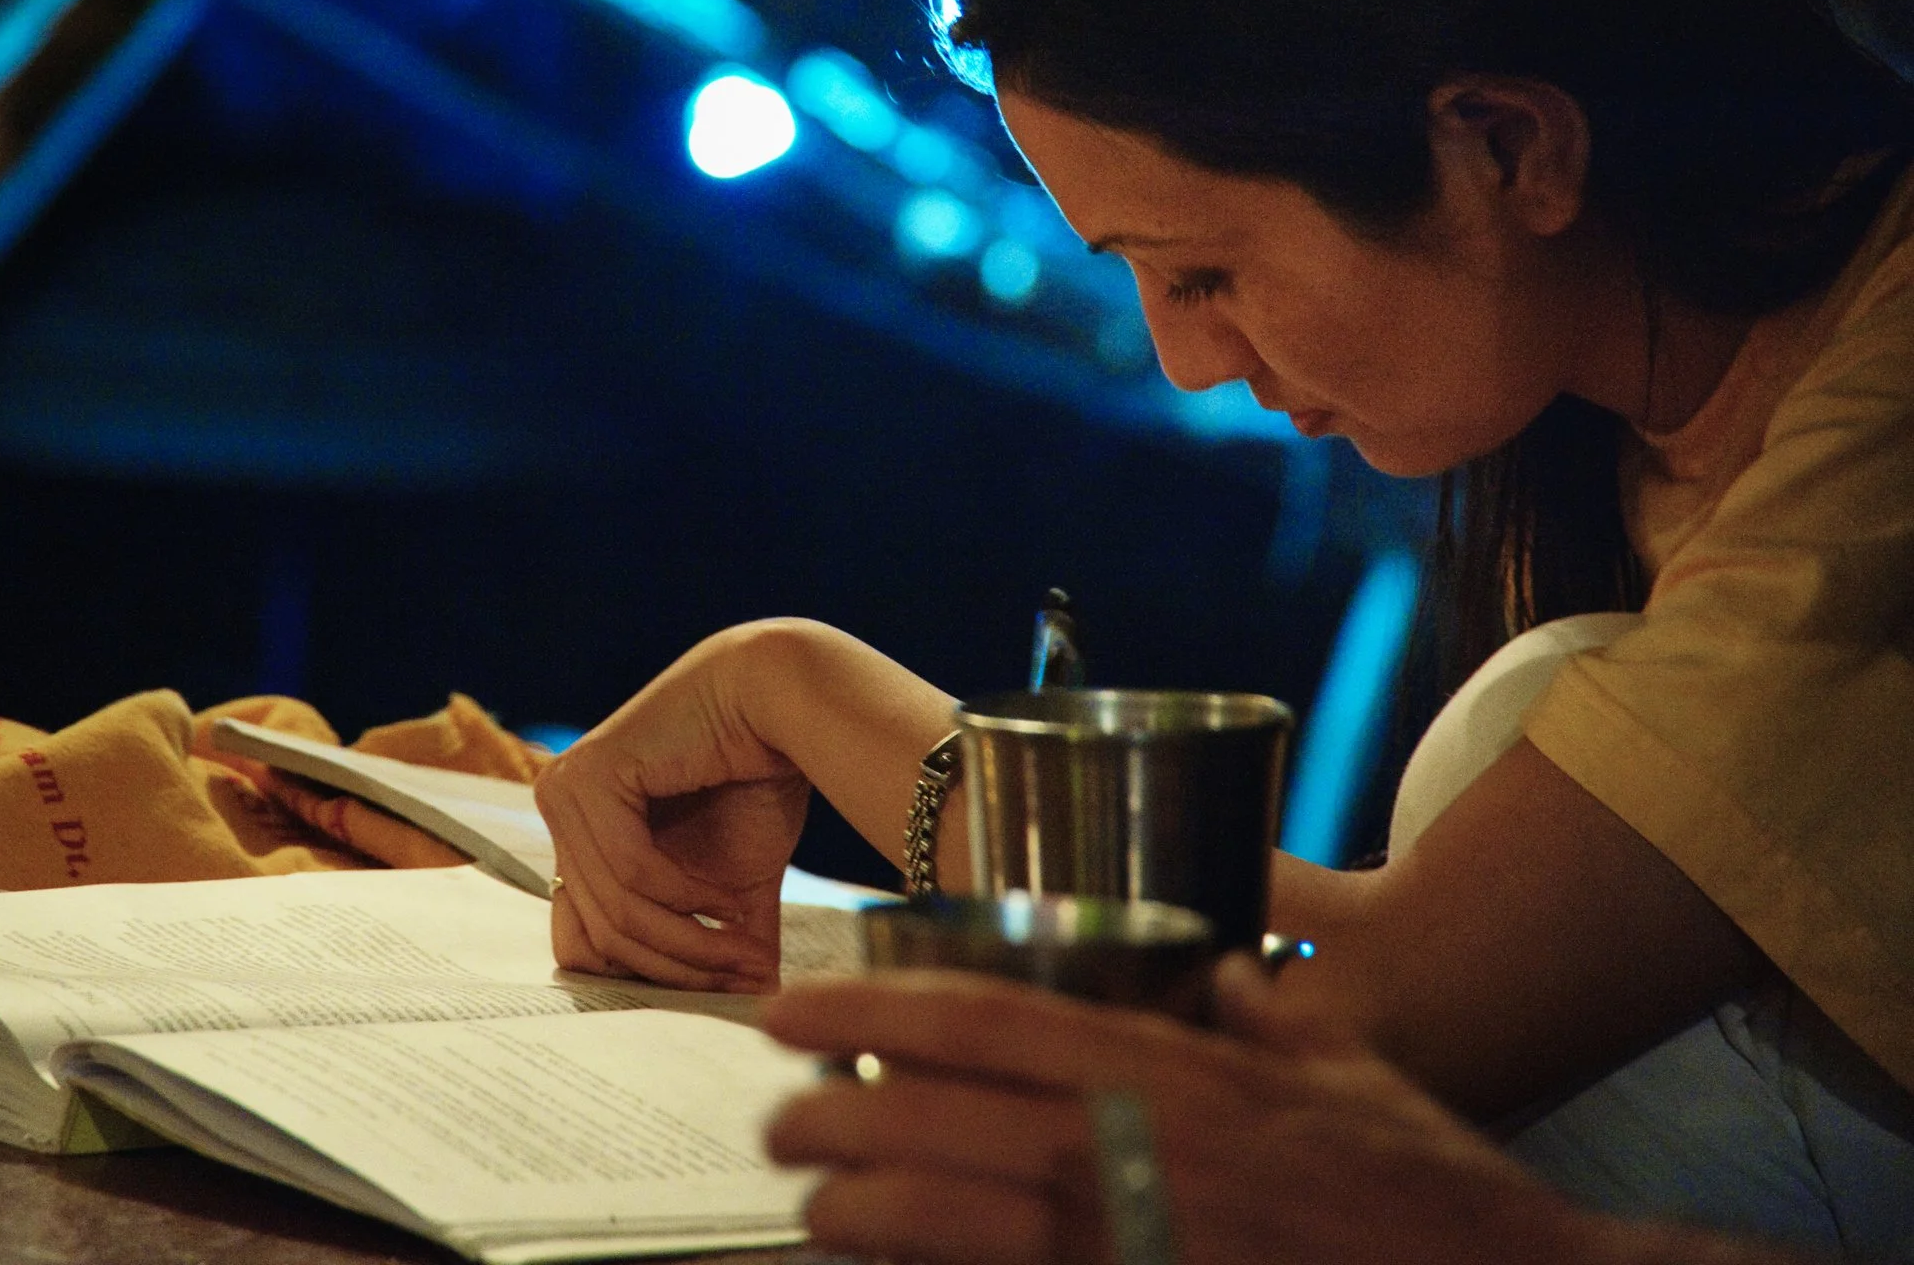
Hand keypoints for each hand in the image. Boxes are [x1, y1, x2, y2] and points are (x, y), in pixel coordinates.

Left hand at [535, 623, 812, 992]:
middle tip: (738, 982)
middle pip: (596, 937)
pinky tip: (727, 902)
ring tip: (742, 950)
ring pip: (614, 911)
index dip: (643, 980)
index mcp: (580, 834)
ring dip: (687, 943)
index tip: (711, 995)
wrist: (781, 701)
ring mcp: (564, 793)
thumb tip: (750, 1013)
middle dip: (674, 972)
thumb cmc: (756, 778)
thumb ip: (721, 943)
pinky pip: (628, 872)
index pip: (579, 942)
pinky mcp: (587, 778)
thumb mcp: (731, 884)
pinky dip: (684, 899)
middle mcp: (559, 810)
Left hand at [758, 956, 1729, 1264]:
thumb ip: (1276, 1018)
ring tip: (811, 1207)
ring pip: (955, 1224)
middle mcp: (1144, 1153)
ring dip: (863, 1214)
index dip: (876, 1008)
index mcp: (1181, 1076)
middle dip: (839, 1117)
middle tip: (778, 1118)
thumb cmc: (1435, 1199)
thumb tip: (1228, 975)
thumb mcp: (1353, 1077)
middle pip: (944, 1122)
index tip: (797, 1003)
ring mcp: (1138, 1246)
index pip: (992, 1020)